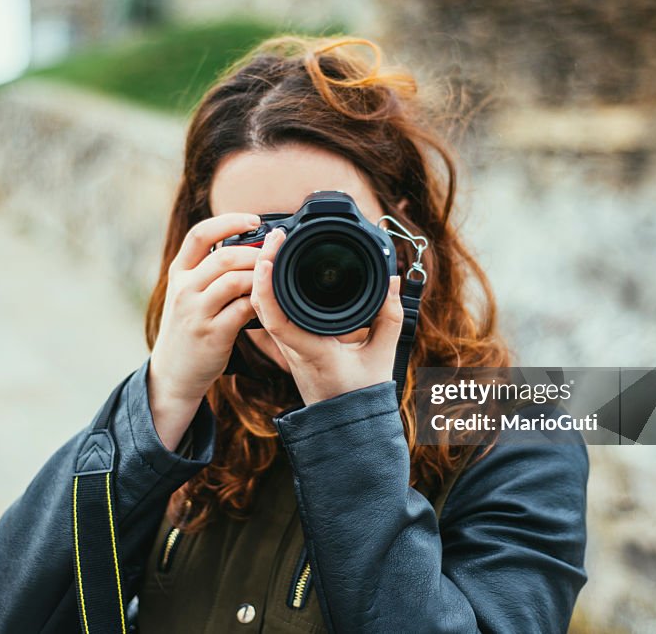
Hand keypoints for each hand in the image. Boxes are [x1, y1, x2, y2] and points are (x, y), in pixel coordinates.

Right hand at [149, 213, 261, 449]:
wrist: (173, 372)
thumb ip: (209, 271)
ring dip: (260, 277)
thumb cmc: (189, 328)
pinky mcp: (211, 334)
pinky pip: (242, 310)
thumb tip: (249, 247)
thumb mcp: (188, 294)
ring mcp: (195, 312)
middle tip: (275, 255)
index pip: (199, 234)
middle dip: (256, 253)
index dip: (228, 221)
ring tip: (274, 279)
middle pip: (223, 256)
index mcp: (178, 273)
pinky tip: (268, 304)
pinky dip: (260, 303)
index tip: (254, 219)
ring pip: (234, 281)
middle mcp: (183, 289)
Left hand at [250, 228, 403, 405]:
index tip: (270, 253)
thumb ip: (390, 317)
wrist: (345, 422)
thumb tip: (394, 281)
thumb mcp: (383, 355)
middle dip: (262, 265)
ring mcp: (285, 345)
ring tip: (276, 244)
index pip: (276, 317)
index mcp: (310, 351)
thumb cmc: (362, 394)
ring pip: (262, 306)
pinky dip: (269, 287)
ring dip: (263, 274)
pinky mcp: (287, 343)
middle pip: (261, 304)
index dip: (267, 284)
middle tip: (276, 234)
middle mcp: (291, 347)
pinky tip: (276, 267)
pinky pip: (270, 312)